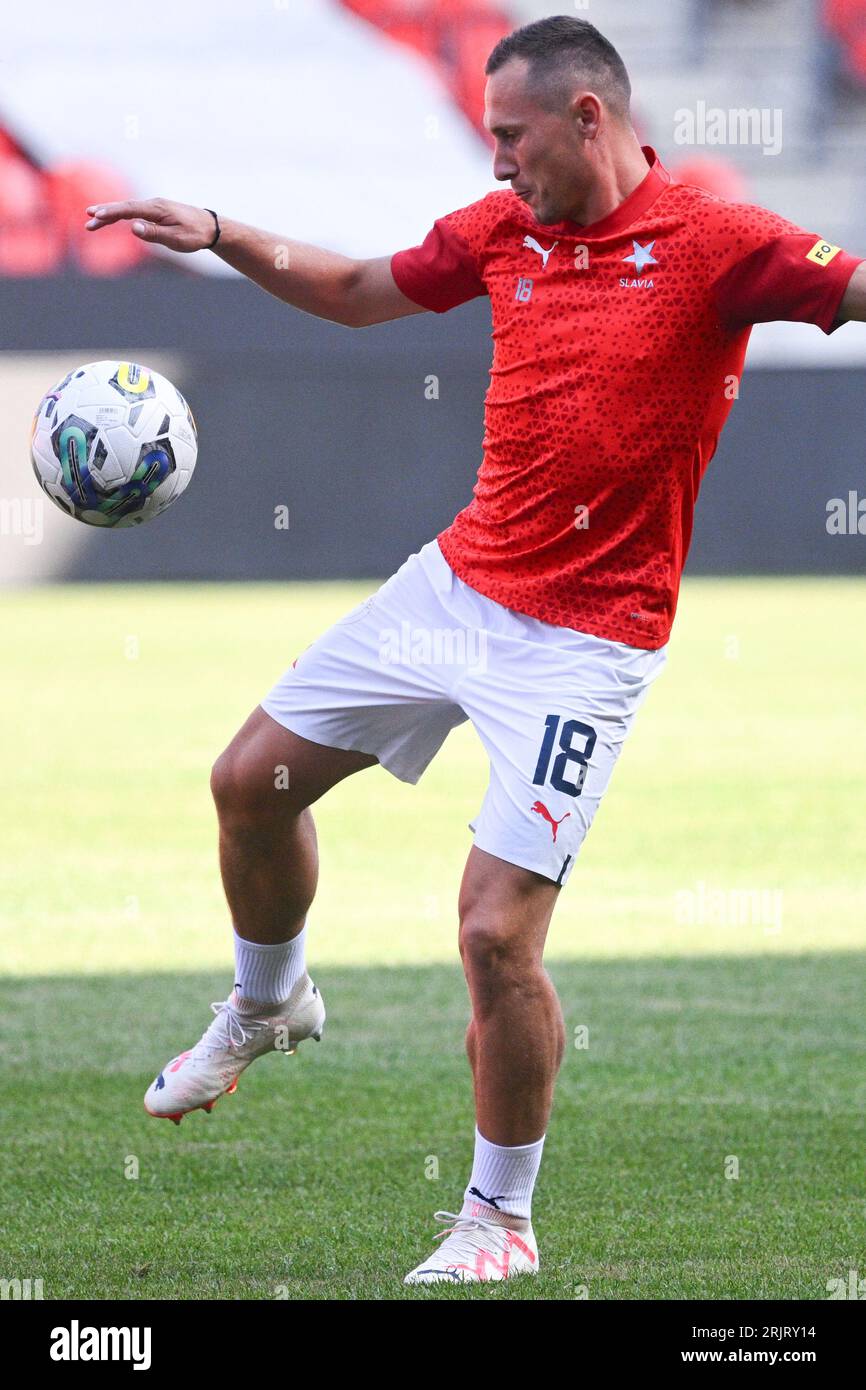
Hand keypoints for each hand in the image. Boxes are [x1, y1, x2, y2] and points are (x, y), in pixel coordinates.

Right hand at [85, 198, 217, 252]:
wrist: (210, 227)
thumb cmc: (194, 235)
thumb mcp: (175, 239)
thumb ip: (153, 233)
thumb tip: (133, 227)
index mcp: (157, 209)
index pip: (129, 209)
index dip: (112, 212)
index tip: (96, 215)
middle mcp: (154, 204)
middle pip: (125, 207)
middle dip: (105, 212)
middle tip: (88, 217)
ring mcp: (154, 207)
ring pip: (128, 209)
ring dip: (110, 214)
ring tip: (93, 221)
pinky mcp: (156, 212)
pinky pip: (134, 212)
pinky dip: (121, 215)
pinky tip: (111, 219)